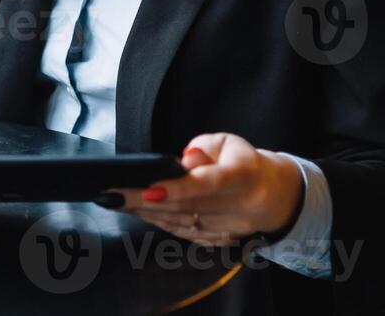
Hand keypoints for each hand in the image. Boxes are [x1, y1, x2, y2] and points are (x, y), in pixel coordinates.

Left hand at [95, 133, 305, 246]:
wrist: (273, 196)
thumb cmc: (243, 163)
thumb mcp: (228, 143)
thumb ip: (204, 149)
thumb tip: (183, 163)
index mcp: (243, 176)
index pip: (208, 184)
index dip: (178, 189)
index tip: (150, 189)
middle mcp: (239, 207)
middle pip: (187, 208)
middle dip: (144, 202)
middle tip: (111, 194)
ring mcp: (230, 229)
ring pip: (182, 224)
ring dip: (145, 214)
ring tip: (115, 201)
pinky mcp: (219, 241)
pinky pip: (184, 234)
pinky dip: (158, 223)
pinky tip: (136, 212)